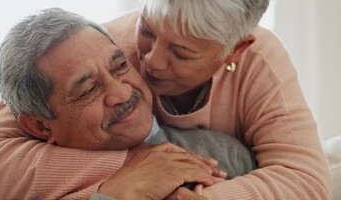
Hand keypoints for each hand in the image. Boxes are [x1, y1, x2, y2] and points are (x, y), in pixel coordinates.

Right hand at [98, 142, 223, 199]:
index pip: (179, 152)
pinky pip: (194, 173)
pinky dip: (204, 177)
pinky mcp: (173, 172)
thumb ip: (153, 167)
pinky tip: (210, 181)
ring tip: (218, 176)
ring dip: (208, 171)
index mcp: (154, 150)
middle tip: (217, 168)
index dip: (193, 157)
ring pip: (193, 164)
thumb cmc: (126, 185)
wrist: (121, 190)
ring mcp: (168, 161)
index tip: (203, 161)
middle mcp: (162, 152)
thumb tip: (161, 173)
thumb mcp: (140, 170)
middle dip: (204, 162)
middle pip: (189, 156)